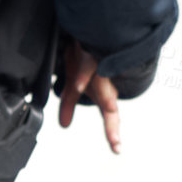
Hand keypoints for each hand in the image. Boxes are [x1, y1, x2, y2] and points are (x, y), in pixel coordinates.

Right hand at [58, 38, 120, 153]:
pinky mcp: (91, 55)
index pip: (110, 117)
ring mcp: (100, 69)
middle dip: (112, 127)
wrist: (85, 31)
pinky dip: (83, 77)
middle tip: (115, 144)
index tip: (117, 150)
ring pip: (102, 87)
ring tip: (107, 112)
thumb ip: (69, 105)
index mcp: (102, 92)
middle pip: (110, 107)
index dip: (112, 133)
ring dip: (103, 100)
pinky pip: (87, 67)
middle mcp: (104, 83)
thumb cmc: (82, 58)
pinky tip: (79, 85)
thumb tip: (64, 125)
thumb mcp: (73, 84)